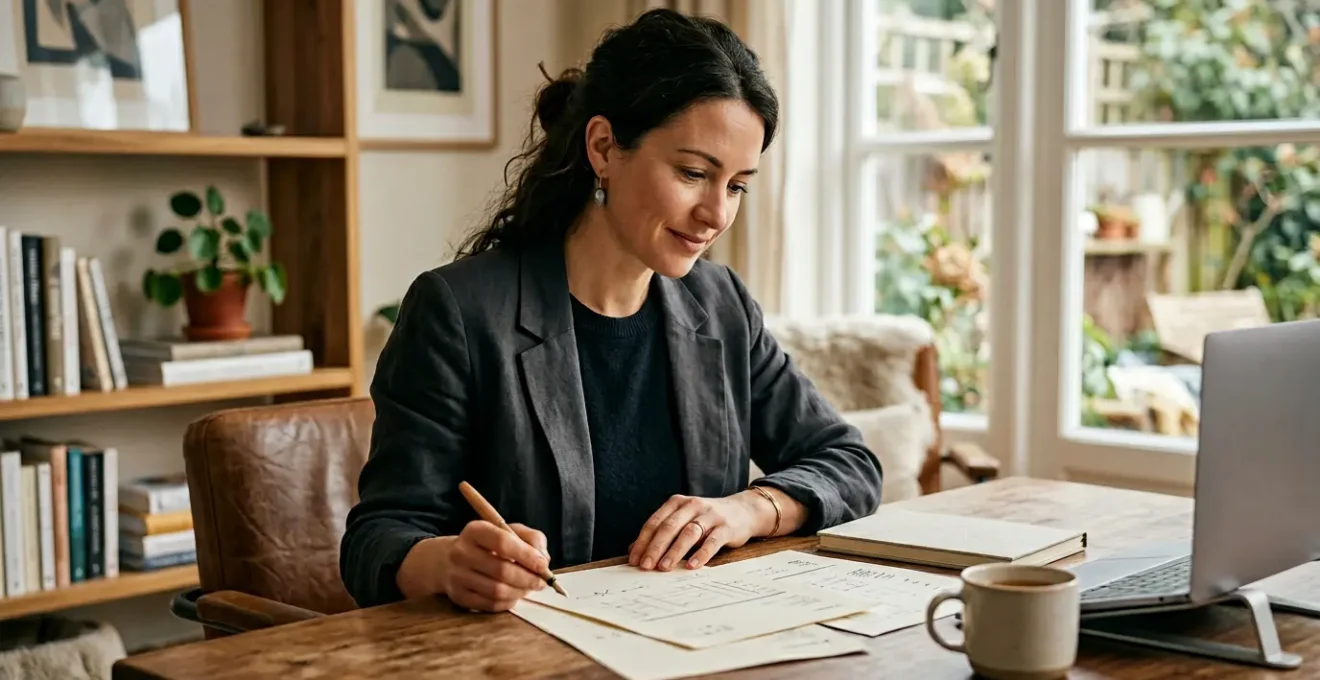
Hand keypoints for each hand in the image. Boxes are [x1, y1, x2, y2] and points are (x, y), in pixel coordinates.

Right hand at [400, 521, 550, 611]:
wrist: (449, 560)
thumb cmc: (487, 545)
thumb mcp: (508, 531)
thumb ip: (531, 539)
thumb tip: (544, 559)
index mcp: (475, 530)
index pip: (503, 542)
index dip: (527, 555)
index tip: (543, 565)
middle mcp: (461, 552)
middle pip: (501, 570)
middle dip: (528, 579)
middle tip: (542, 582)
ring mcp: (457, 576)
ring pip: (497, 591)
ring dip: (520, 592)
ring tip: (528, 588)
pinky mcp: (458, 596)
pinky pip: (490, 605)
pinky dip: (508, 602)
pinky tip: (513, 595)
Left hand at [628, 493, 764, 571]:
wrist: (743, 512)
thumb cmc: (706, 520)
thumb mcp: (683, 521)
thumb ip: (661, 534)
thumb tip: (634, 551)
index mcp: (677, 503)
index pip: (655, 522)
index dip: (643, 541)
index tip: (635, 560)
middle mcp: (692, 505)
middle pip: (669, 527)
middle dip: (655, 547)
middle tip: (646, 566)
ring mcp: (710, 515)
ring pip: (689, 533)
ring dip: (674, 551)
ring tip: (664, 567)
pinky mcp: (726, 527)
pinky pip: (712, 541)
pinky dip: (701, 554)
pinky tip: (692, 566)